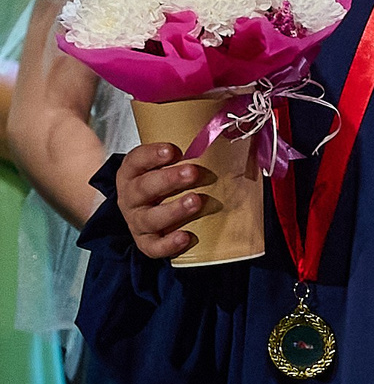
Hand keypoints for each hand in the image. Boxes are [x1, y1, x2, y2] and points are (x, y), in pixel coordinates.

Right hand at [115, 141, 206, 261]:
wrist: (156, 213)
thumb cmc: (171, 183)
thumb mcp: (175, 164)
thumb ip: (193, 152)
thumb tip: (232, 137)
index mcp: (133, 173)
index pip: (136, 160)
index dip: (151, 155)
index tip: (173, 150)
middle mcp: (130, 197)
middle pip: (142, 187)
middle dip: (168, 179)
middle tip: (193, 172)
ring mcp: (137, 221)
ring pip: (149, 218)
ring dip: (173, 210)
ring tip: (196, 201)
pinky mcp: (146, 242)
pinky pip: (153, 247)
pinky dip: (168, 244)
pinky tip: (185, 237)